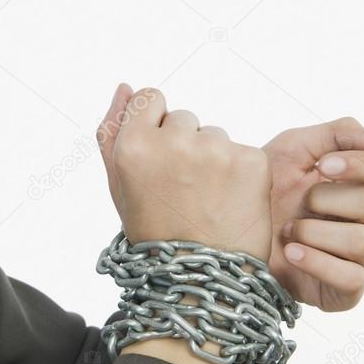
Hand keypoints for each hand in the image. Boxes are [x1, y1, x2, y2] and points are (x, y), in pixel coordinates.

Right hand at [97, 84, 272, 260]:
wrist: (201, 277)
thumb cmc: (155, 232)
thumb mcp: (119, 187)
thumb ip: (112, 132)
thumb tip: (125, 87)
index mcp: (134, 146)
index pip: (150, 98)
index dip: (155, 127)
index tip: (161, 159)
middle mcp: (172, 141)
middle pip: (183, 118)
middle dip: (184, 145)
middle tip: (183, 190)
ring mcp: (214, 149)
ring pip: (214, 134)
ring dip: (213, 159)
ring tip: (207, 199)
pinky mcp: (250, 160)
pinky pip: (242, 151)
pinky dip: (239, 173)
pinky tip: (229, 201)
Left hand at [261, 117, 363, 310]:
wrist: (226, 229)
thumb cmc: (265, 189)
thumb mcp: (294, 148)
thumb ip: (339, 134)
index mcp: (361, 189)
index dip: (359, 165)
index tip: (323, 166)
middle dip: (330, 198)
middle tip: (301, 201)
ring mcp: (358, 259)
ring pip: (363, 242)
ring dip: (316, 231)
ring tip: (287, 231)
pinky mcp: (343, 291)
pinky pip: (350, 278)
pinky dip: (318, 262)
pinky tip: (292, 252)